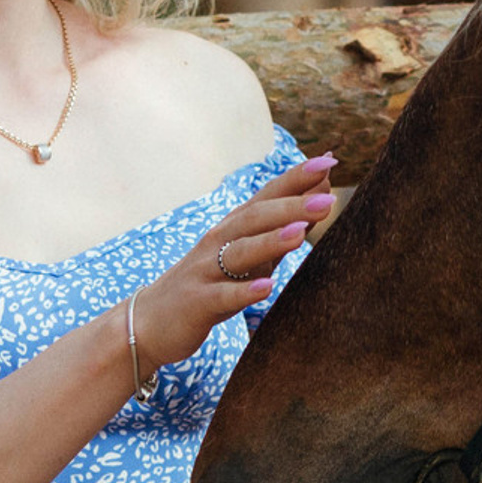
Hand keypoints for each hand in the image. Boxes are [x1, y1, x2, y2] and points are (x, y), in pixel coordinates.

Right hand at [131, 154, 335, 371]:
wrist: (152, 322)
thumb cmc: (211, 282)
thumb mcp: (249, 255)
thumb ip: (281, 229)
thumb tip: (322, 196)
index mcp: (233, 227)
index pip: (267, 196)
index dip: (296, 178)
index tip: (329, 161)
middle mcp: (217, 241)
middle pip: (255, 219)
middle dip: (291, 207)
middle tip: (328, 200)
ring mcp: (204, 271)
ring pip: (238, 252)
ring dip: (269, 242)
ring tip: (300, 234)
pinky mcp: (196, 302)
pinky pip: (221, 296)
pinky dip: (243, 291)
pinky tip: (266, 287)